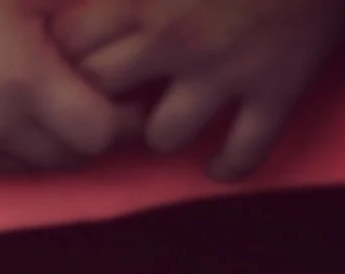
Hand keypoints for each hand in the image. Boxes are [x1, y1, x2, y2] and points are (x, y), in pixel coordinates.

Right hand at [0, 0, 118, 175]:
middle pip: (72, 158)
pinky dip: (11, 145)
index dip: (124, 117)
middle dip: (93, 133)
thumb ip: (75, 31)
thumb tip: (123, 52)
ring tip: (58, 104)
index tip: (133, 93)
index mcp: (22, 81)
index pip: (101, 133)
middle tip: (107, 100)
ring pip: (34, 168)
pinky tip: (8, 110)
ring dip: (53, 142)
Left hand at [51, 0, 344, 179]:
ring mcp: (229, 70)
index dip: (65, 60)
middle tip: (115, 98)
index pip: (71, 47)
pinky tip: (219, 161)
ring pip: (163, 137)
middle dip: (102, 102)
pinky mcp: (279, 87)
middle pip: (104, 100)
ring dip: (163, 131)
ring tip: (171, 118)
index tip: (73, 58)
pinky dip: (228, 165)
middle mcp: (178, 38)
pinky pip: (243, 153)